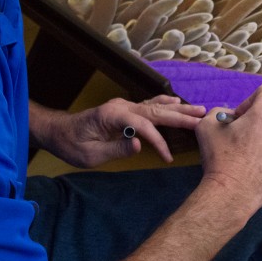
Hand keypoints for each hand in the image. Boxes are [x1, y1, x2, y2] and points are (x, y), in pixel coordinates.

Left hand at [30, 96, 204, 168]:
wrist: (58, 131)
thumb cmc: (72, 145)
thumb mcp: (91, 154)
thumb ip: (117, 148)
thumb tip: (140, 144)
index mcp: (113, 115)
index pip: (144, 127)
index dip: (158, 142)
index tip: (168, 158)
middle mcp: (121, 106)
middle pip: (156, 111)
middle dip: (181, 115)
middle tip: (203, 118)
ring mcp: (124, 105)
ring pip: (156, 106)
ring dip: (178, 108)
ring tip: (199, 110)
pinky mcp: (124, 109)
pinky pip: (149, 105)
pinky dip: (165, 104)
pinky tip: (176, 102)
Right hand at [194, 83, 261, 214]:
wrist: (232, 193)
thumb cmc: (219, 158)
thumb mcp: (207, 126)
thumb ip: (219, 112)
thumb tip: (232, 117)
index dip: (252, 99)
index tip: (242, 116)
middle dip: (258, 122)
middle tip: (241, 139)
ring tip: (249, 156)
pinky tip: (258, 168)